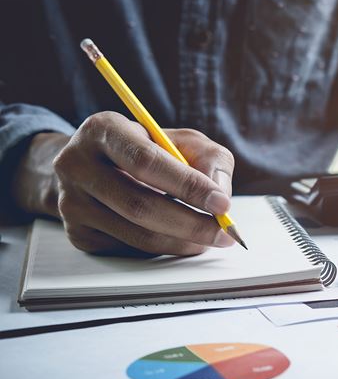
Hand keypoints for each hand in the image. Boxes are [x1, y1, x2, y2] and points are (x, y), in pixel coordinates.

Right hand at [21, 111, 235, 254]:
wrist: (94, 166)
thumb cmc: (147, 149)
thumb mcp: (181, 141)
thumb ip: (210, 159)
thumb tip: (221, 195)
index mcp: (103, 130)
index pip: (146, 161)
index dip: (187, 185)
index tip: (222, 204)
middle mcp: (76, 164)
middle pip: (140, 204)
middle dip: (191, 223)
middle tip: (224, 232)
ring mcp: (71, 202)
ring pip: (136, 233)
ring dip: (181, 241)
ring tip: (209, 238)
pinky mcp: (77, 232)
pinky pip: (128, 248)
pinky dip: (163, 247)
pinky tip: (178, 237)